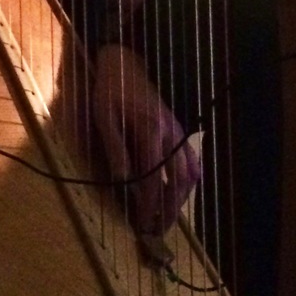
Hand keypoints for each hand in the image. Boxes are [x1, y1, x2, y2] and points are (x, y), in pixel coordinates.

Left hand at [91, 43, 199, 235]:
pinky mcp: (179, 131)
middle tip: (158, 230)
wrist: (125, 64)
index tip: (143, 224)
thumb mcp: (103, 116)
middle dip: (169, 210)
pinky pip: (191, 161)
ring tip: (167, 219)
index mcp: (150, 130)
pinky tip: (181, 194)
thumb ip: (114, 147)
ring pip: (189, 174)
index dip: (149, 204)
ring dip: (180, 200)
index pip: (153, 178)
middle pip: (177, 182)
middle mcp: (170, 134)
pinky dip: (188, 182)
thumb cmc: (110, 90)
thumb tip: (122, 179)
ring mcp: (178, 133)